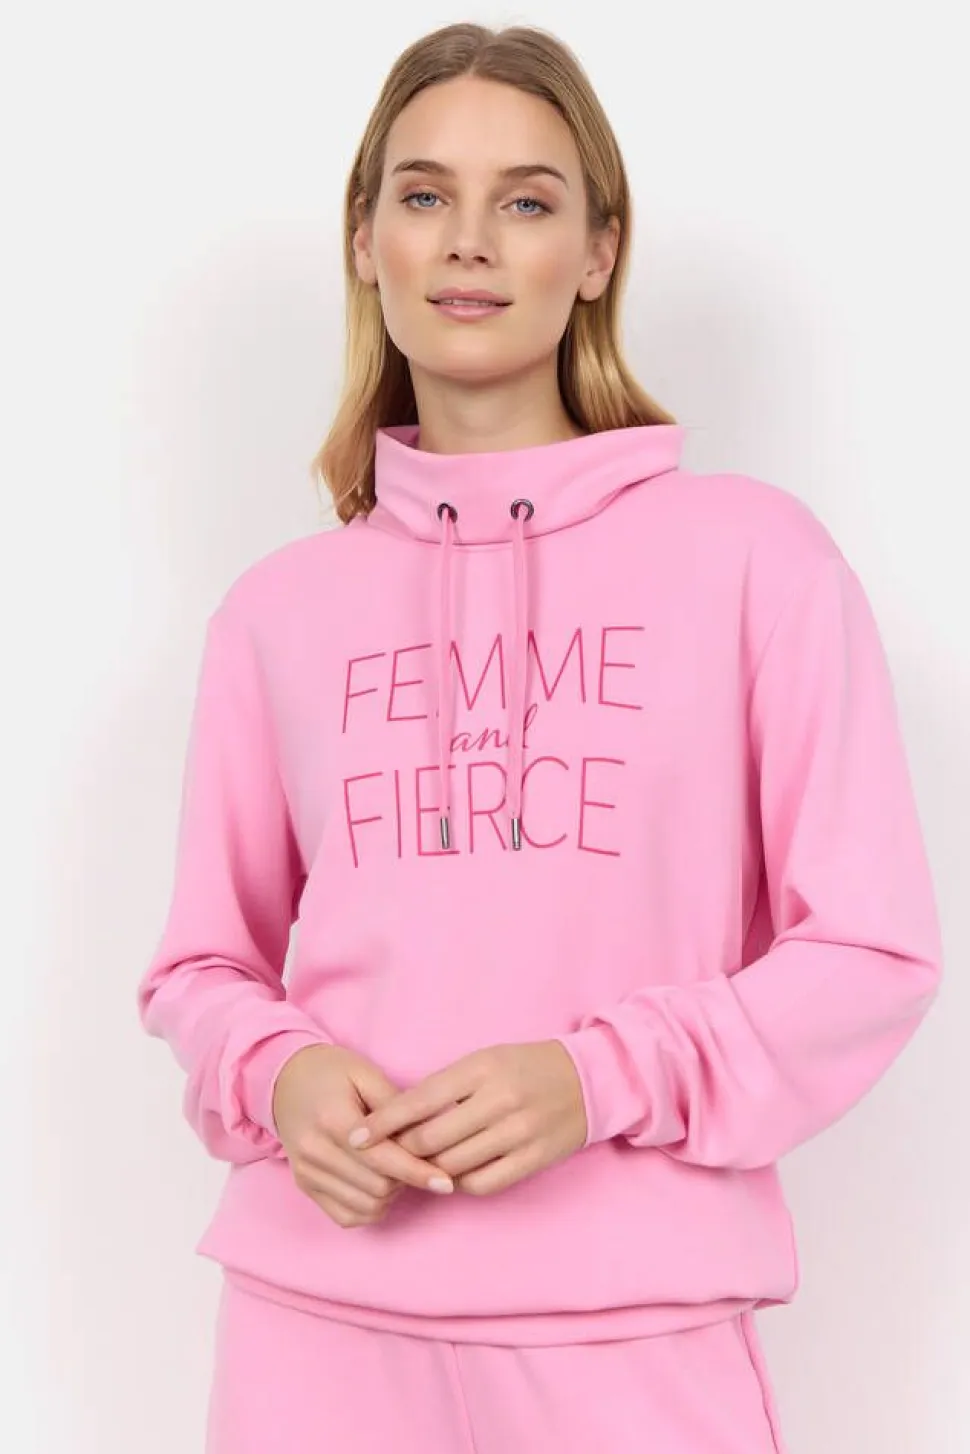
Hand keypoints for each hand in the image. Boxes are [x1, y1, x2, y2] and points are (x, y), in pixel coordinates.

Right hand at [272, 1044, 455, 1227]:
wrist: (283, 1079)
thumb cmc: (330, 1071)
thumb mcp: (365, 1073)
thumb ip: (396, 1105)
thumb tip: (427, 1136)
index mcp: (333, 1119)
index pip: (383, 1159)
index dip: (418, 1172)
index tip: (446, 1182)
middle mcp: (315, 1151)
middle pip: (377, 1187)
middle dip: (405, 1178)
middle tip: (411, 1155)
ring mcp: (306, 1173)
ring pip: (366, 1206)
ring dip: (389, 1194)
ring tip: (392, 1166)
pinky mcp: (304, 1186)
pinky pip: (347, 1216)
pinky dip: (370, 1207)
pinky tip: (375, 1182)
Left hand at [345, 1041, 588, 1195]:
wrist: (587, 1080)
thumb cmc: (525, 1067)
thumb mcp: (484, 1061)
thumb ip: (445, 1087)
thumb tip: (398, 1120)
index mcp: (482, 1068)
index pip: (419, 1100)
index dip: (383, 1122)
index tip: (356, 1136)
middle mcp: (499, 1100)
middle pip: (431, 1139)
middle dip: (402, 1152)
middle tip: (385, 1157)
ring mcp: (519, 1133)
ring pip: (453, 1166)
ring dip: (428, 1170)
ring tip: (419, 1166)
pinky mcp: (533, 1160)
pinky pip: (482, 1184)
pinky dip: (460, 1183)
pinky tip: (454, 1174)